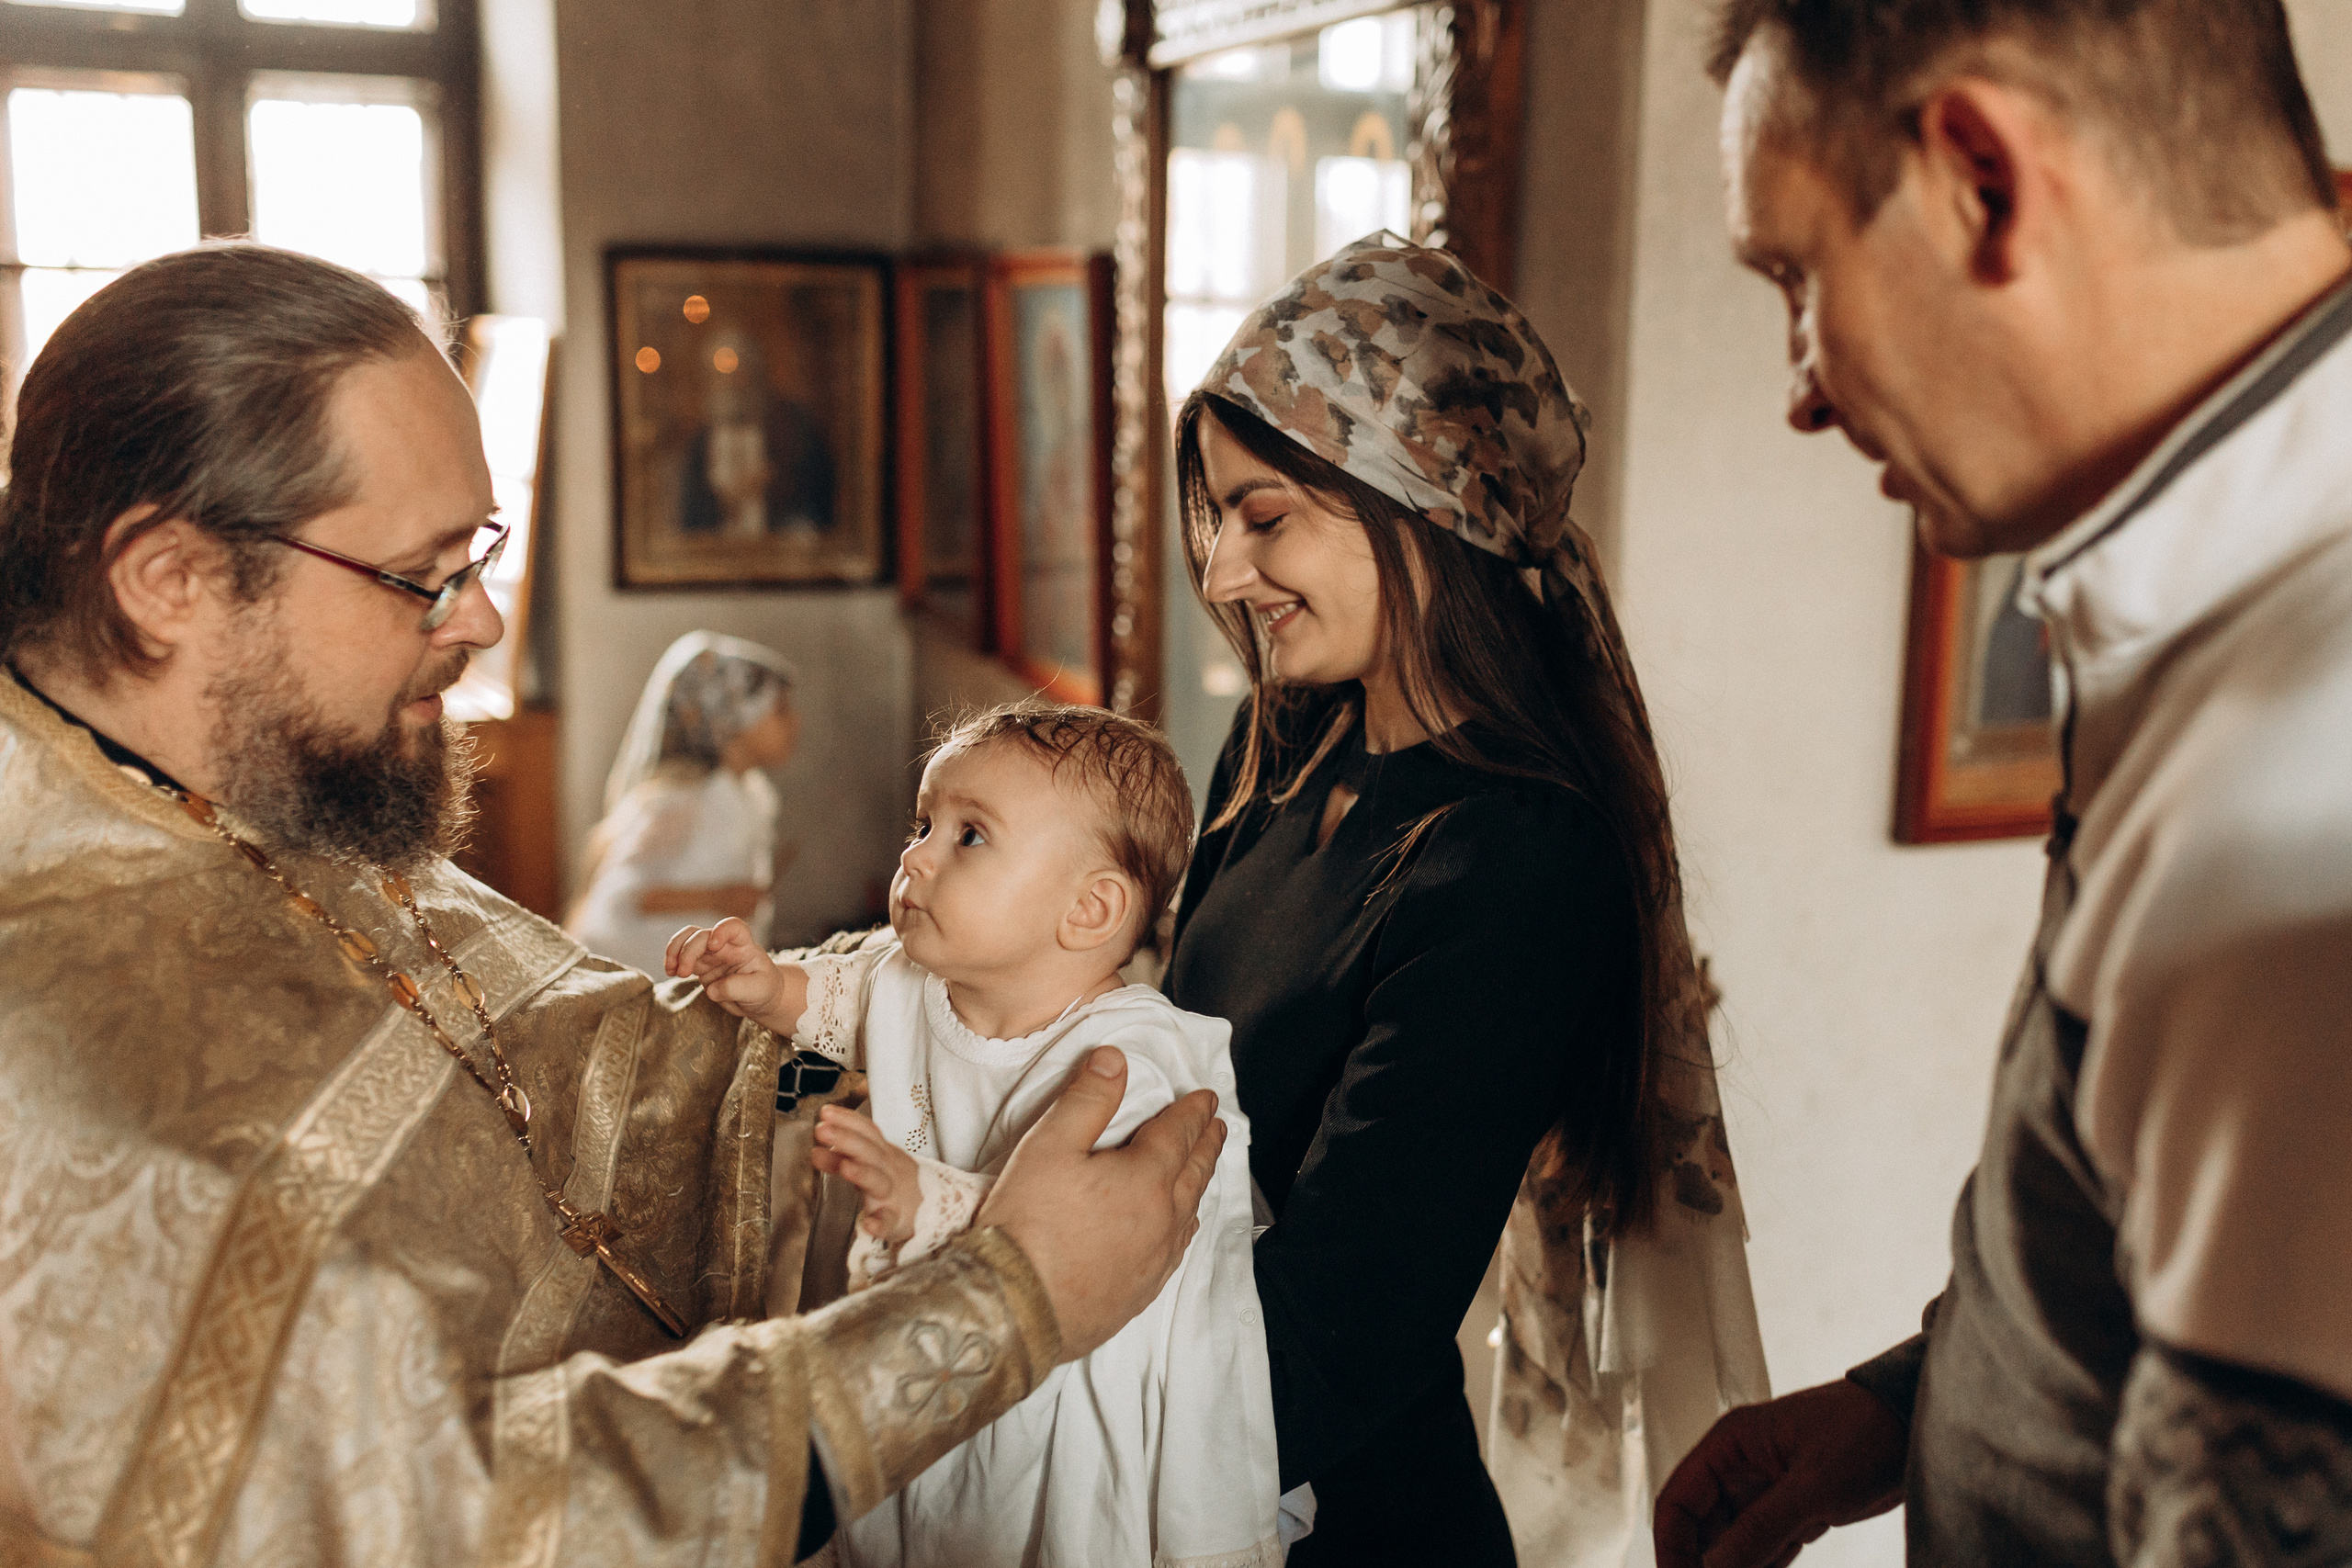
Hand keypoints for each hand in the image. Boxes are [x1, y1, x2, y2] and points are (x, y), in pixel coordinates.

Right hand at [663, 917, 800, 1028]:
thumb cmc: (764, 989)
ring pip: (687, 940)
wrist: (758, 998)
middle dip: (689, 951)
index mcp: (744, 945)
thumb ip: (737, 988)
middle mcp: (725, 945)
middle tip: (683, 973)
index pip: (733, 927)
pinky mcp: (700, 965)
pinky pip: (681, 955)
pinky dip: (672, 961)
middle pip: (702, 935)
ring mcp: (710, 954)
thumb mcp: (759, 990)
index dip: (721, 931)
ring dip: (675, 950)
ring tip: (671, 970)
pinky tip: (670, 971)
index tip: (713, 946)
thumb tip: (710, 989)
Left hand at [812, 1104, 918, 1247]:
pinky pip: (889, 1222)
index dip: (847, 1120)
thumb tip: (815, 1149)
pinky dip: (880, 1223)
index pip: (867, 1131)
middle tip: (821, 1129)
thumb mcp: (871, 1166)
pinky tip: (869, 1225)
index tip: (825, 1111)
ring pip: (878, 1182)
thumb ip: (841, 1158)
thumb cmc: (893, 1183)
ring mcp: (893, 1194)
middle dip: (845, 1139)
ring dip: (862, 1173)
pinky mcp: (896, 1221)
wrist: (931, 1211)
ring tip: (845, 1167)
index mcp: (883, 1153)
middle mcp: (888, 1169)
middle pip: (869, 1151)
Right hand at [975, 1047, 1225, 1360]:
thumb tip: (1115, 1060)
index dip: (1192, 1111)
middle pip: (1193, 1173)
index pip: (1179, 1134)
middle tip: (1217, 1127)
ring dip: (1198, 1185)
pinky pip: (1174, 1252)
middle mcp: (1161, 1220)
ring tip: (1202, 1171)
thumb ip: (1087, 1099)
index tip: (1206, 1098)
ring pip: (1188, 1214)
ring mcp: (1153, 1261)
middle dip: (1206, 1145)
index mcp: (1146, 1179)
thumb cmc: (1027, 1224)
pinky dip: (1182, 1229)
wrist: (1013, 1310)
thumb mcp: (1049, 1146)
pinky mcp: (1138, 1294)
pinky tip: (1177, 1232)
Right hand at [1654, 1379, 1908, 1567]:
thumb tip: (1714, 1567)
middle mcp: (1741, 1468)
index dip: (1671, 1546)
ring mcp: (1768, 1491)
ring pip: (1731, 1543)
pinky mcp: (1795, 1511)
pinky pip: (1764, 1549)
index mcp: (1731, 1445)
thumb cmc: (1867, 1432)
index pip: (1679, 1501)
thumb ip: (1762, 1527)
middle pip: (1701, 1527)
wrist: (1918, 1425)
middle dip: (1702, 1564)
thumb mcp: (1813, 1483)